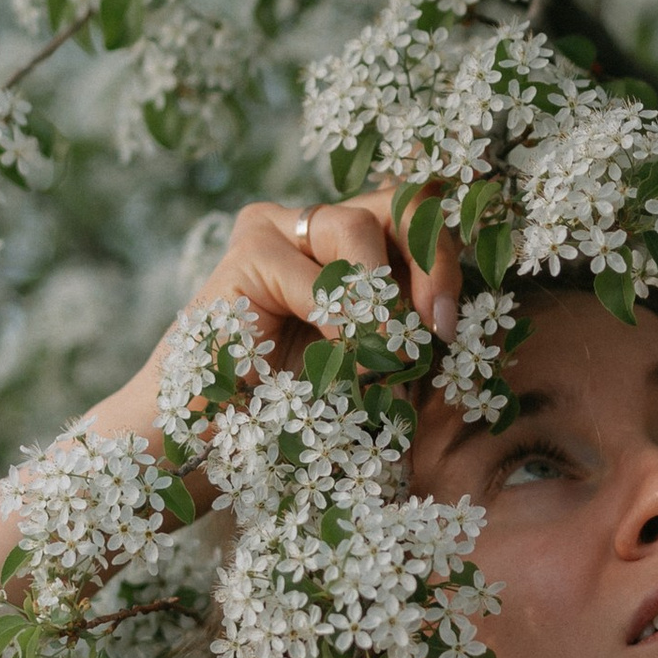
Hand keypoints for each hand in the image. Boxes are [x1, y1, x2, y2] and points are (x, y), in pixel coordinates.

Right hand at [0, 186, 460, 591]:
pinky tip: (336, 364)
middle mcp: (315, 229)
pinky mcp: (246, 251)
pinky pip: (315, 271)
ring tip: (372, 362)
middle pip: (401, 202)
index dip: (447, 258)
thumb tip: (462, 316)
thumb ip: (413, 339)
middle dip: (433, 263)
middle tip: (438, 332)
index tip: (453, 330)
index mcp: (353, 252)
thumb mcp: (375, 379)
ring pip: (359, 225)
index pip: (419, 218)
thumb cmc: (288, 425)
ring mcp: (276, 230)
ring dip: (380, 302)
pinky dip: (339, 321)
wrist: (196, 455)